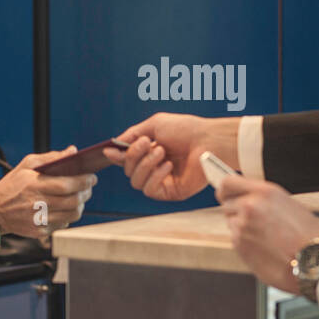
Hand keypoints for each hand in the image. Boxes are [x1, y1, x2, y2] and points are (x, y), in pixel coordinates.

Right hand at [0, 146, 94, 238]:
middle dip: (86, 193)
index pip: (67, 185)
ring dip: (80, 205)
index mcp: (35, 185)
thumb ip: (51, 157)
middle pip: (74, 202)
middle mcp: (37, 204)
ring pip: (72, 215)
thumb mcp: (26, 165)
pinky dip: (67, 216)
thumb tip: (72, 151)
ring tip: (78, 198)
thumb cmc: (11, 185)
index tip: (92, 177)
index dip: (84, 181)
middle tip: (88, 187)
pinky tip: (64, 208)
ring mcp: (38, 220)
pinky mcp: (39, 231)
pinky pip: (62, 224)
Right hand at [104, 113, 238, 200]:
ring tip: (161, 152)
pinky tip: (167, 166)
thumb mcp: (154, 125)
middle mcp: (155, 168)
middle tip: (149, 143)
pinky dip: (155, 176)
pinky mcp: (171, 192)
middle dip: (134, 156)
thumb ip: (131, 136)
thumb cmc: (186, 130)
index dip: (117, 156)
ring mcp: (162, 181)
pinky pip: (150, 190)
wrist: (209, 139)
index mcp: (150, 152)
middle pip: (128, 171)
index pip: (126, 159)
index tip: (109, 151)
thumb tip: (110, 149)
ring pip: (136, 182)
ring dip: (145, 165)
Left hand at [216, 174, 318, 293]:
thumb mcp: (287, 204)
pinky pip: (236, 240)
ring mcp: (242, 227)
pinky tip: (264, 247)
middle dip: (236, 211)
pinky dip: (246, 243)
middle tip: (253, 221)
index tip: (225, 194)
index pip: (228, 183)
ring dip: (242, 228)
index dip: (225, 189)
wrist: (313, 261)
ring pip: (232, 223)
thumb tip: (244, 199)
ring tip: (265, 237)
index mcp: (263, 192)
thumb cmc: (307, 234)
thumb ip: (262, 199)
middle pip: (227, 204)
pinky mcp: (240, 246)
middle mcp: (249, 206)